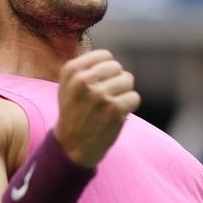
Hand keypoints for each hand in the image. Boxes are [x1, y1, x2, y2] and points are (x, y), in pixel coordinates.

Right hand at [54, 49, 139, 166]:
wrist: (71, 147)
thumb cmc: (73, 114)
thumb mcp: (67, 86)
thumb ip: (85, 68)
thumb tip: (110, 57)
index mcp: (71, 71)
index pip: (105, 56)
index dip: (107, 70)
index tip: (101, 84)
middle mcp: (84, 80)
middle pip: (118, 68)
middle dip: (116, 81)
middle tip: (106, 98)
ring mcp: (99, 95)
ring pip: (128, 81)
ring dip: (123, 94)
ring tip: (110, 106)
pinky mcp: (114, 109)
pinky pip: (134, 97)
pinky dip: (130, 107)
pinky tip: (117, 115)